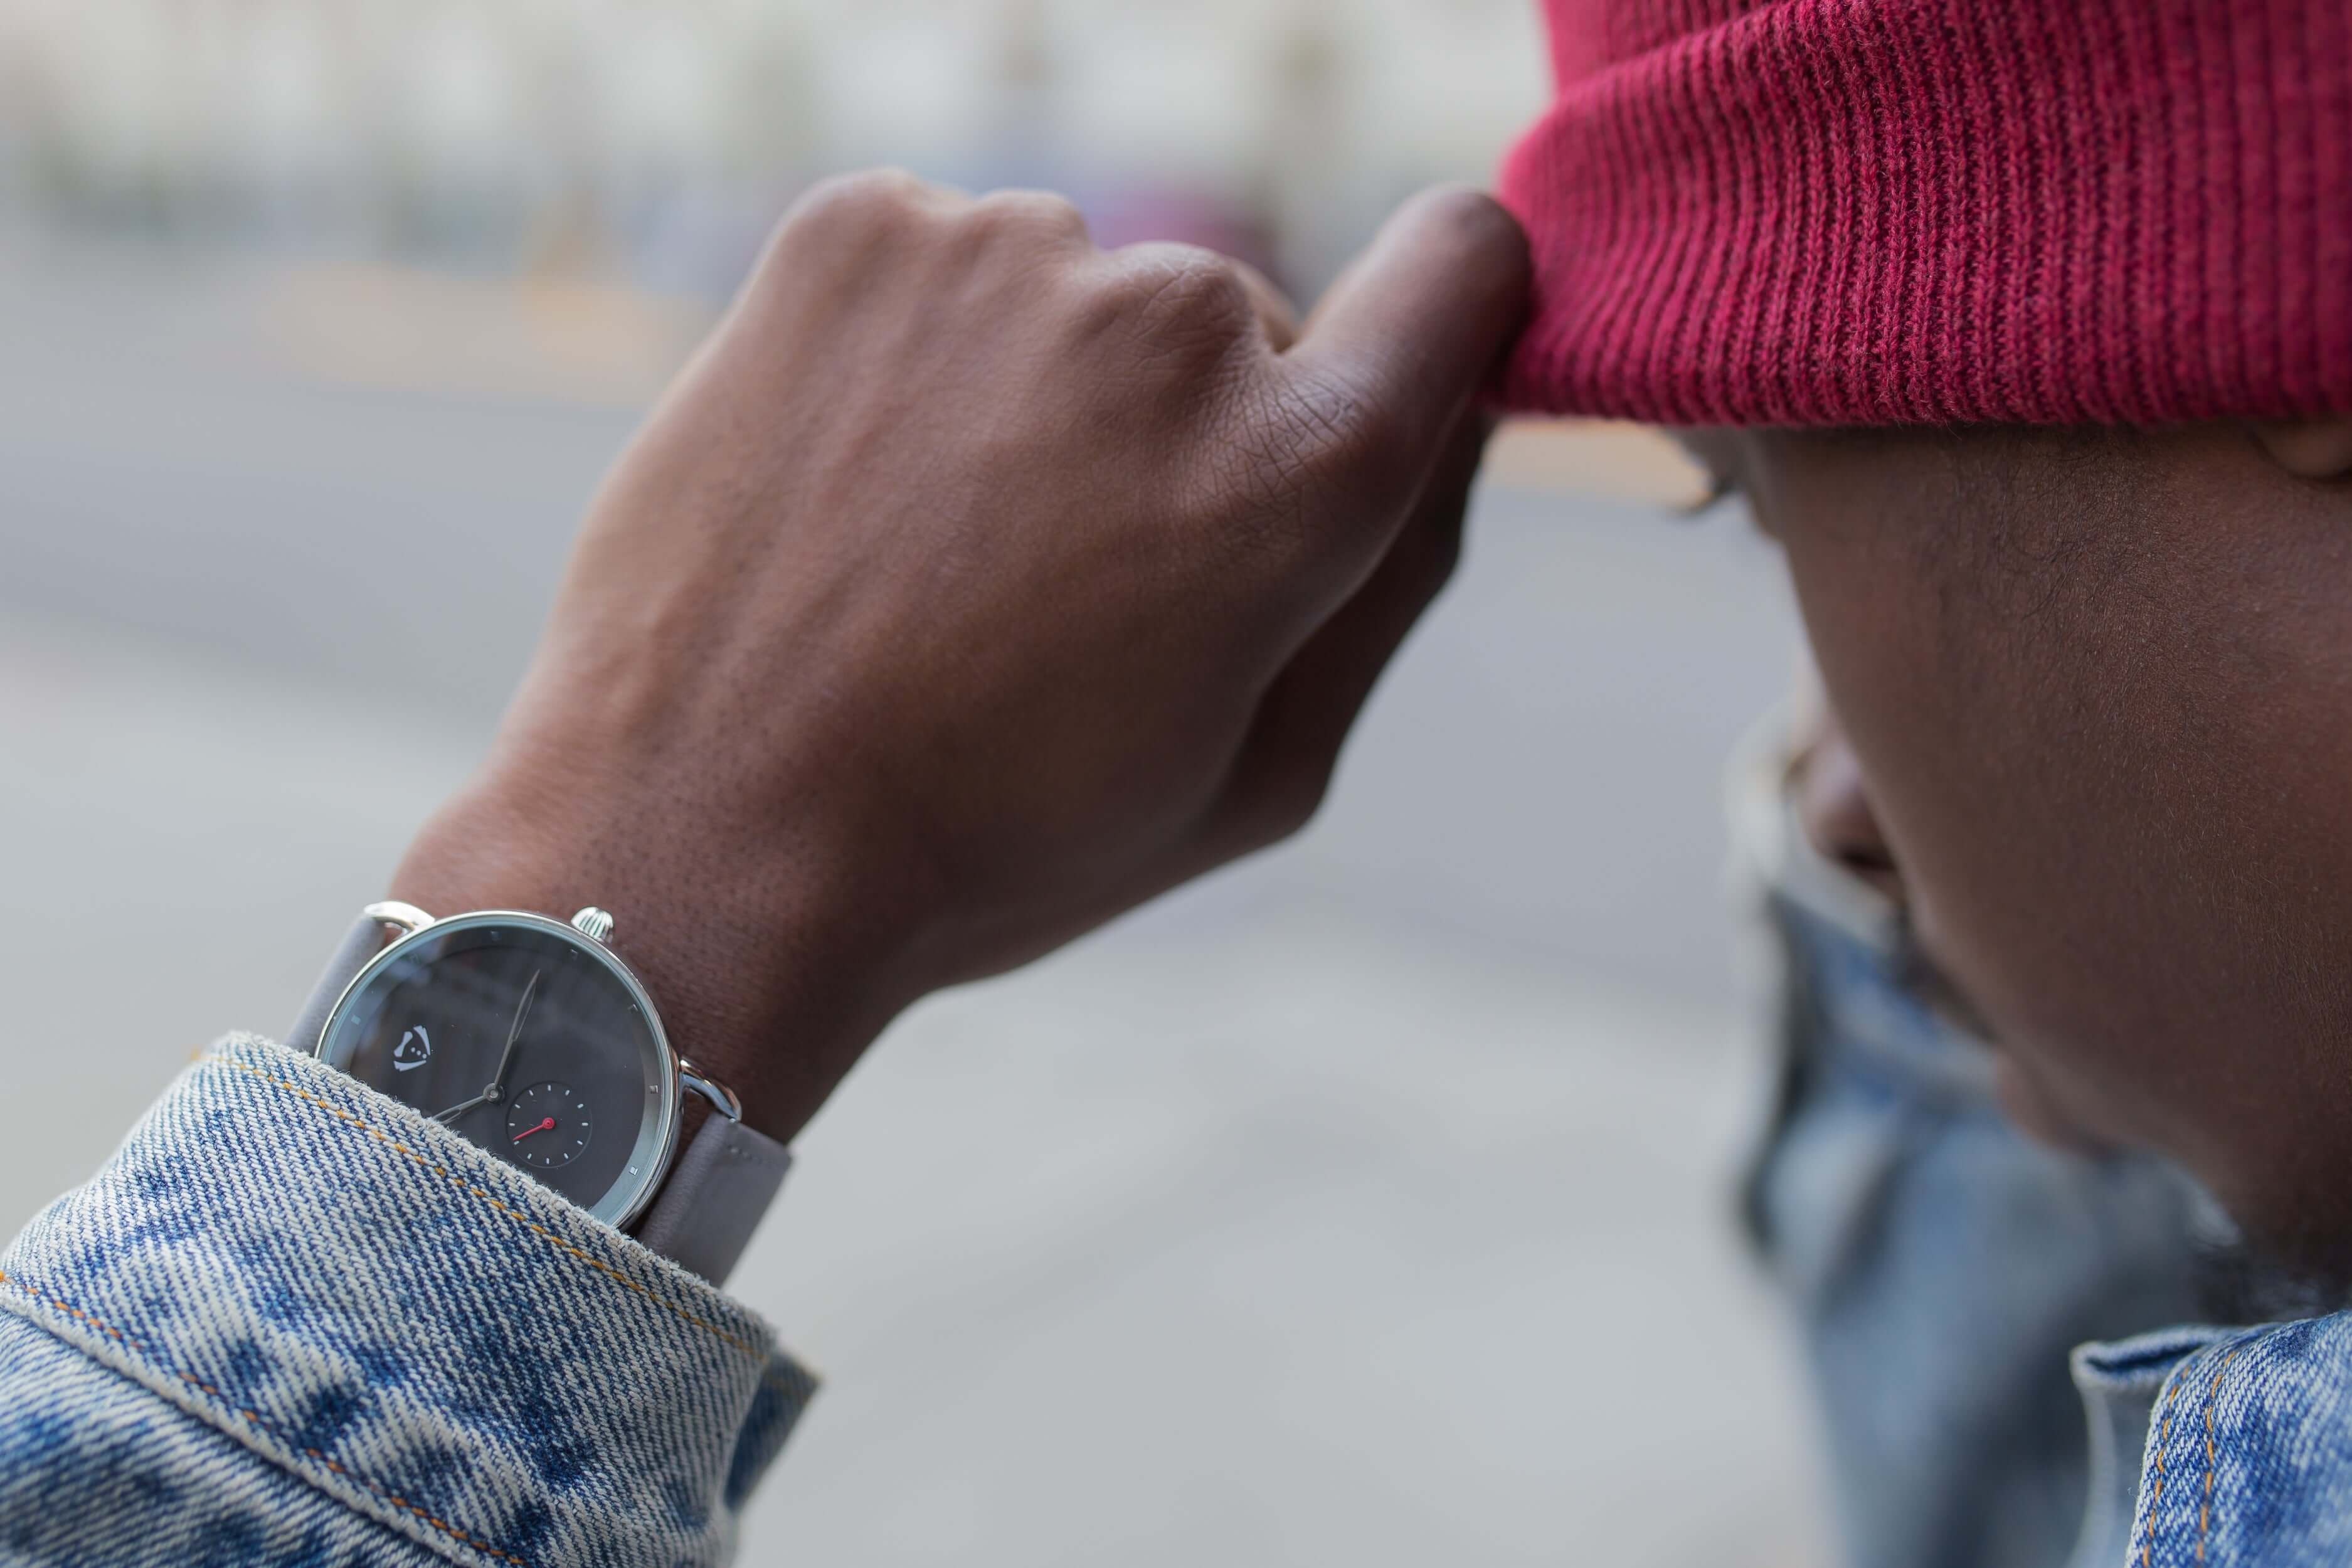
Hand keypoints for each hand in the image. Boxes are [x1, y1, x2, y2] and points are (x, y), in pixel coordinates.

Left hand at [391, 171, 1527, 1140]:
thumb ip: (1395, 576)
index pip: (1463, 265)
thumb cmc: (997, 839)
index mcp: (1299, 470)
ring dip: (1038, 390)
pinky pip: (947, 264)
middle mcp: (1174, 318)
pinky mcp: (856, 229)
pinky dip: (917, 353)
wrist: (697, 836)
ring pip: (1081, 294)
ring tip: (926, 554)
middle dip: (1182, 430)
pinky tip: (854, 487)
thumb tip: (1454, 417)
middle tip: (1056, 580)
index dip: (1442, 308)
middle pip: (1238, 324)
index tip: (1384, 360)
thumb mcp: (1258, 776)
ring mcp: (1005, 250)